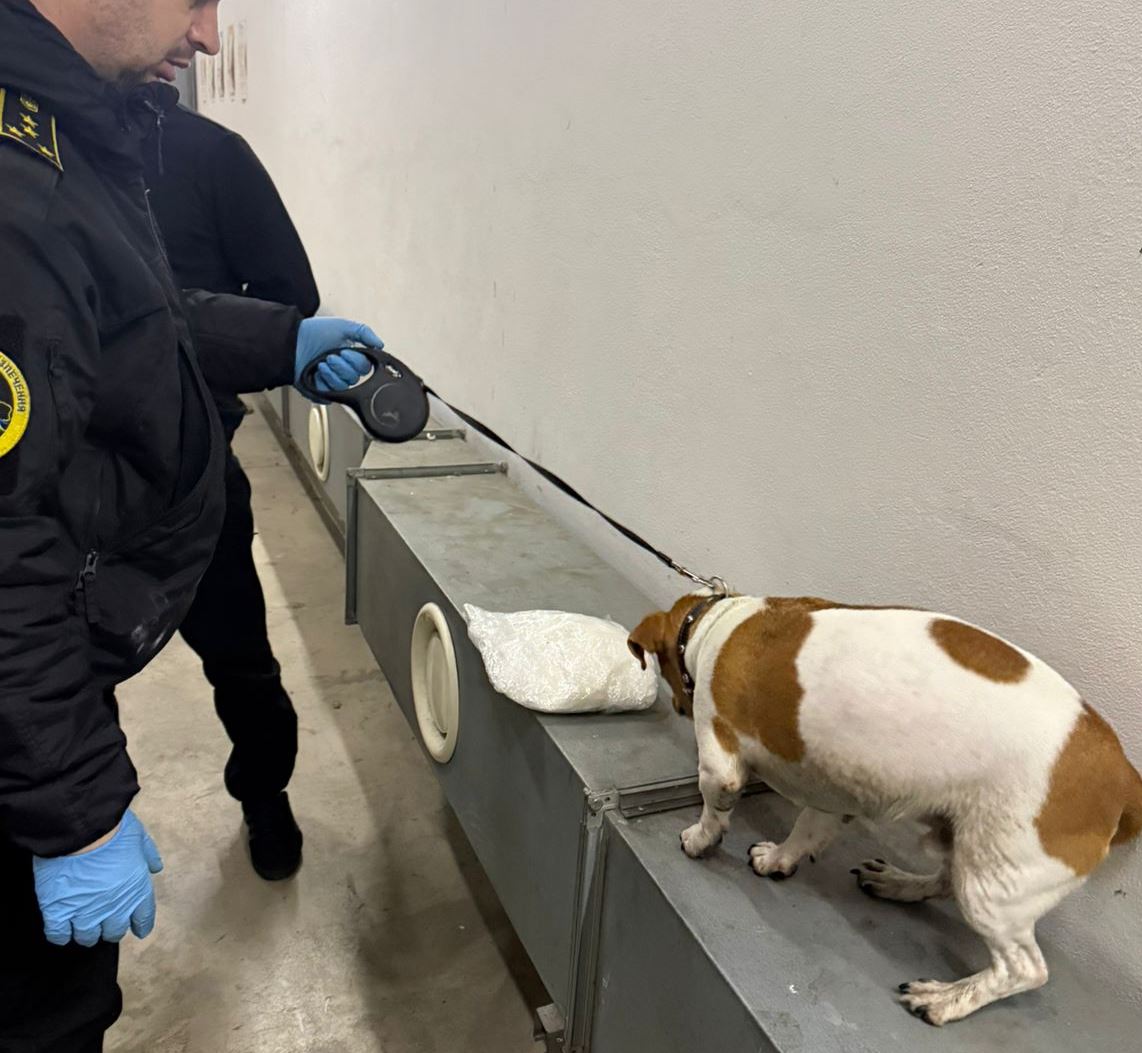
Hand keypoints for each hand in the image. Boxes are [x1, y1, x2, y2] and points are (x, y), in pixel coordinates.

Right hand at [32, 810, 163, 946]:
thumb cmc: (113, 831)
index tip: (138, 930)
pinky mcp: (58, 912)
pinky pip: (59, 935)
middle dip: (111, 929)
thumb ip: (149, 855)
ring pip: (87, 937)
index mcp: (136, 890)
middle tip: (105, 924)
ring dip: (87, 933)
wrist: (81, 832)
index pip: (143, 918)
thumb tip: (155, 867)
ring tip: (83, 926)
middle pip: (114, 932)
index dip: (141, 925)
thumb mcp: (139, 838)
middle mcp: (113, 907)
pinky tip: (62, 929)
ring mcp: (85, 912)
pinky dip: (61, 935)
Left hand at [294, 317, 381, 397]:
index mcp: (351, 356)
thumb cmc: (314, 332)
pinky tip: (316, 372)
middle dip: (342, 366)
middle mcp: (343, 369)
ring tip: (321, 364)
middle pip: (356, 378)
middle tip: (329, 356)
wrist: (292, 342)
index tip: (344, 351)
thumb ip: (365, 332)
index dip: (356, 361)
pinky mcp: (321, 391)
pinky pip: (332, 394)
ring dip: (333, 374)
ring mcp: (332, 381)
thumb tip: (380, 345)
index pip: (365, 367)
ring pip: (345, 386)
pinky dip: (325, 382)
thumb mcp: (343, 326)